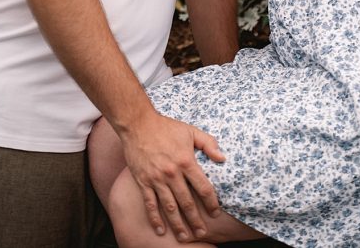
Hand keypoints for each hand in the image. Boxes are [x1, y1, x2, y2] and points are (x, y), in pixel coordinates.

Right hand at [119, 113, 224, 241]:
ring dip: (178, 224)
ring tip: (185, 237)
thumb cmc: (165, 127)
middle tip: (202, 232)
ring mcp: (156, 179)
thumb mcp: (190, 131)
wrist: (137, 124)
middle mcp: (172, 174)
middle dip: (196, 220)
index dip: (211, 203)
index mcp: (186, 162)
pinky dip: (155, 218)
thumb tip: (223, 158)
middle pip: (187, 203)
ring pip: (170, 207)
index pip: (203, 188)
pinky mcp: (143, 181)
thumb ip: (208, 143)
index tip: (215, 213)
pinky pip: (150, 203)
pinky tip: (160, 230)